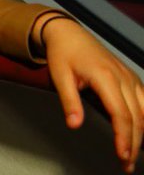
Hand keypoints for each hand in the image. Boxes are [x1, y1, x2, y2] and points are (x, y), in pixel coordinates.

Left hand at [42, 17, 142, 171]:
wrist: (69, 33)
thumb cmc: (63, 53)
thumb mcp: (59, 76)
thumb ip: (69, 101)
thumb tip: (74, 125)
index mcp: (105, 76)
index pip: (121, 114)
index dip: (124, 137)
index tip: (122, 155)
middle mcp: (123, 77)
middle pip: (137, 117)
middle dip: (134, 144)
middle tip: (126, 164)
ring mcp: (130, 77)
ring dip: (142, 135)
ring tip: (132, 154)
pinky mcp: (132, 78)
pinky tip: (141, 133)